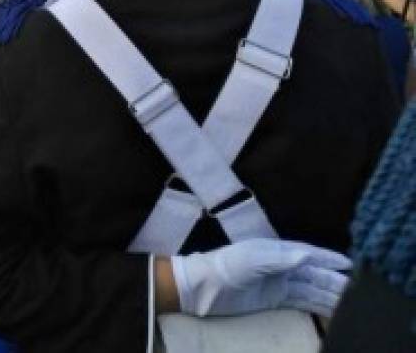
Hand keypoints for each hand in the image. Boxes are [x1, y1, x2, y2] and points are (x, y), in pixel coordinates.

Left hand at [172, 238, 350, 318]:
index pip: (308, 253)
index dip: (328, 258)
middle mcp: (281, 265)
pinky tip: (331, 309)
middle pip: (313, 273)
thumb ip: (278, 258)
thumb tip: (307, 255)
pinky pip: (301, 301)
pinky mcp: (274, 299)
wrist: (202, 288)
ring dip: (330, 294)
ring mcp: (278, 283)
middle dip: (334, 280)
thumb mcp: (250, 258)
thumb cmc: (225, 267)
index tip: (349, 263)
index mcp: (276, 251)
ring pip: (311, 288)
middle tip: (359, 290)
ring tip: (352, 302)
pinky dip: (317, 305)